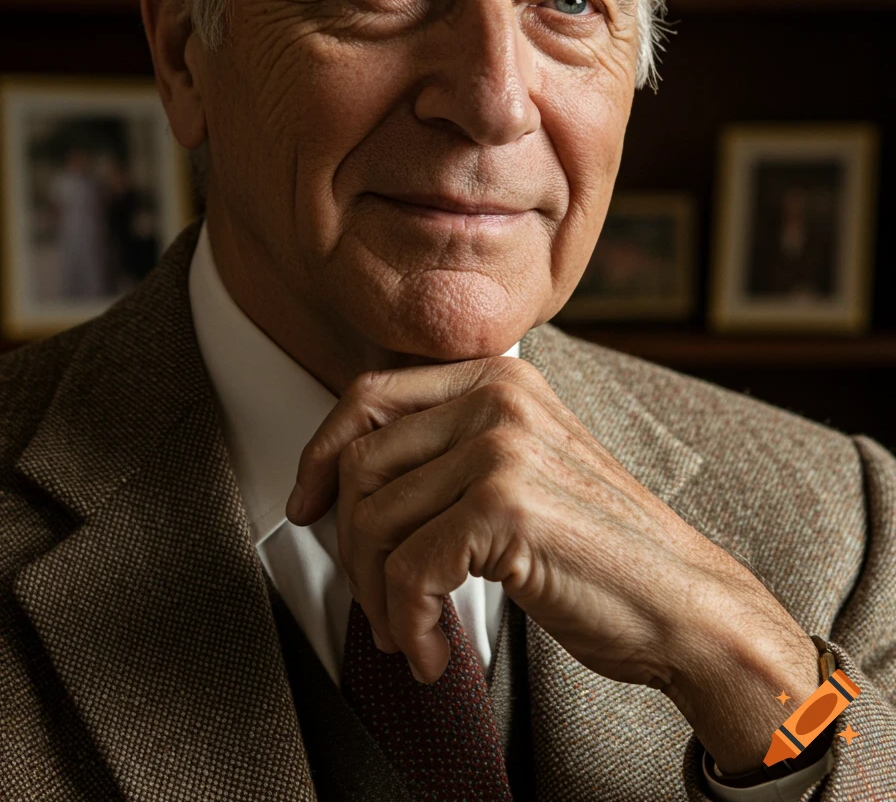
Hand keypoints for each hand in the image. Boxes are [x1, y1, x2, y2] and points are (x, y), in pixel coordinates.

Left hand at [286, 355, 818, 771]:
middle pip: (360, 463)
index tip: (306, 505)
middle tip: (379, 602)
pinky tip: (434, 651)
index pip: (370, 394)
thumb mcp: (519, 468)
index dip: (322, 454)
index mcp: (497, 378)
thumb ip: (447, 450)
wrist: (680, 601)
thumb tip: (342, 479)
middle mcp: (497, 398)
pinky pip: (407, 572)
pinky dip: (408, 626)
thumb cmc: (596, 548)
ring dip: (380, 600)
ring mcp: (501, 448)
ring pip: (374, 522)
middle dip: (353, 548)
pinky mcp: (503, 507)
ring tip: (411, 634)